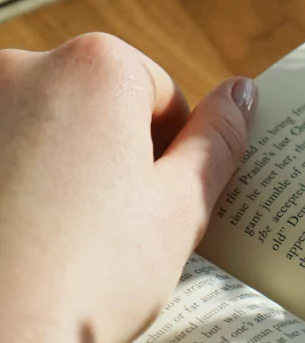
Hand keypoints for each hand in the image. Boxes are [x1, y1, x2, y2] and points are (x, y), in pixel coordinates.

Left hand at [0, 33, 255, 342]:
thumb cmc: (91, 276)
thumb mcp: (181, 208)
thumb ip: (218, 141)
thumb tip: (242, 93)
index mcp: (95, 68)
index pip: (159, 93)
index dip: (171, 154)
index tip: (157, 205)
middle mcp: (18, 66)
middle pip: (94, 101)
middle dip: (110, 153)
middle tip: (112, 229)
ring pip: (38, 127)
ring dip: (56, 167)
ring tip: (58, 239)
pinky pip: (0, 153)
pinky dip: (12, 181)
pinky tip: (18, 236)